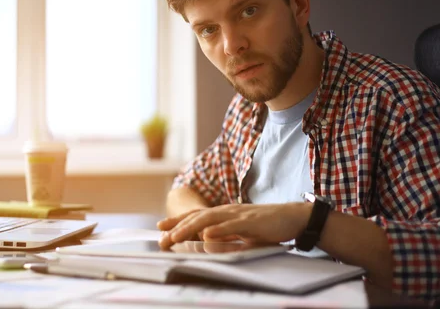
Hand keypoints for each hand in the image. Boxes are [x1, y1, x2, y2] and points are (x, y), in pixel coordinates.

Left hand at [158, 202, 311, 248]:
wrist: (291, 217)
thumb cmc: (266, 225)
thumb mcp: (240, 229)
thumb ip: (224, 233)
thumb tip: (206, 239)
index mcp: (223, 213)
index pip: (195, 215)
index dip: (177, 220)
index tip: (160, 227)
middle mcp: (226, 211)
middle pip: (196, 217)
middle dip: (176, 228)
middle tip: (160, 239)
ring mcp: (237, 215)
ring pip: (208, 220)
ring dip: (189, 228)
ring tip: (174, 237)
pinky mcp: (250, 222)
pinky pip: (231, 226)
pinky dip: (218, 230)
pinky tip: (206, 234)